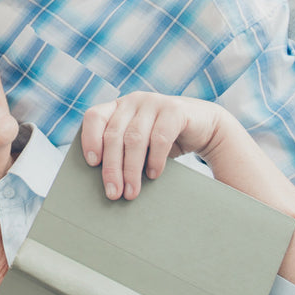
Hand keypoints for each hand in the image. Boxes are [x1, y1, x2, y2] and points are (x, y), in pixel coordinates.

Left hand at [80, 92, 223, 199]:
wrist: (204, 127)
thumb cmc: (164, 140)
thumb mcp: (139, 143)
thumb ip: (121, 151)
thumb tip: (106, 184)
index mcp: (118, 107)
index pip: (94, 117)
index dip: (90, 138)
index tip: (91, 163)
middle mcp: (133, 101)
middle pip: (114, 135)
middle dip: (112, 167)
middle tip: (113, 193)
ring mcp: (154, 102)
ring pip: (134, 138)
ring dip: (131, 169)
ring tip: (131, 192)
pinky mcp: (175, 110)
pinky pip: (160, 137)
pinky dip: (155, 160)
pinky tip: (153, 175)